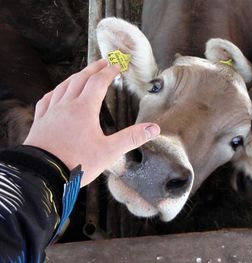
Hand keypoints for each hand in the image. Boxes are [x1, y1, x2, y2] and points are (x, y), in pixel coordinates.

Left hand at [24, 59, 159, 186]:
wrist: (41, 175)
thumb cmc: (76, 163)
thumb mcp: (109, 152)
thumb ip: (131, 138)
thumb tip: (153, 128)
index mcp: (84, 109)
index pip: (99, 82)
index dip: (109, 72)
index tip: (117, 65)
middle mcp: (67, 105)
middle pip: (81, 79)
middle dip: (93, 68)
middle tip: (103, 62)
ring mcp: (51, 112)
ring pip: (63, 86)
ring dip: (75, 76)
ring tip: (83, 73)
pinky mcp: (40, 121)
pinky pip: (47, 99)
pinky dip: (55, 91)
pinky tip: (56, 92)